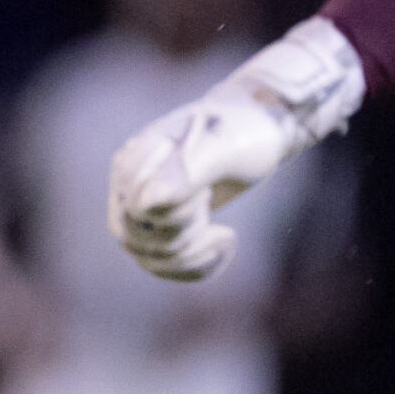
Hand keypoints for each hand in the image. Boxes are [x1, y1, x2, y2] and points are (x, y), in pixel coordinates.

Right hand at [108, 17, 364, 281]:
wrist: (263, 127)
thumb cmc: (246, 131)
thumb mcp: (225, 148)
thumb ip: (188, 173)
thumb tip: (147, 202)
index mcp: (134, 160)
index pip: (136, 213)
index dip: (174, 217)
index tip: (206, 193)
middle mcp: (131, 184)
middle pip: (137, 241)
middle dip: (186, 236)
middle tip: (213, 202)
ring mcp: (145, 205)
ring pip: (148, 257)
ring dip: (191, 256)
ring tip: (224, 235)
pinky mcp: (165, 222)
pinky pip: (162, 263)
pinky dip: (194, 266)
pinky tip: (224, 245)